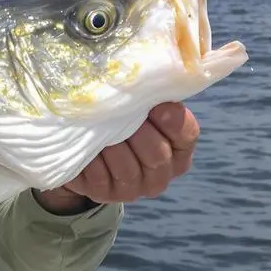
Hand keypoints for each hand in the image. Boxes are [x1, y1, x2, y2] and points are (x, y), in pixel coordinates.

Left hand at [36, 102, 199, 212]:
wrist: (83, 152)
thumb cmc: (118, 122)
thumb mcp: (137, 110)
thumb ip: (149, 98)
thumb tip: (149, 75)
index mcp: (178, 150)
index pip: (187, 134)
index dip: (174, 121)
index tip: (159, 105)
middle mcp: (161, 175)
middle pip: (157, 154)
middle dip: (139, 132)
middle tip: (121, 113)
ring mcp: (133, 189)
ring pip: (128, 169)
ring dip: (113, 145)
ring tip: (100, 126)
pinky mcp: (104, 194)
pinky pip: (100, 177)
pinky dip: (93, 160)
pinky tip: (86, 145)